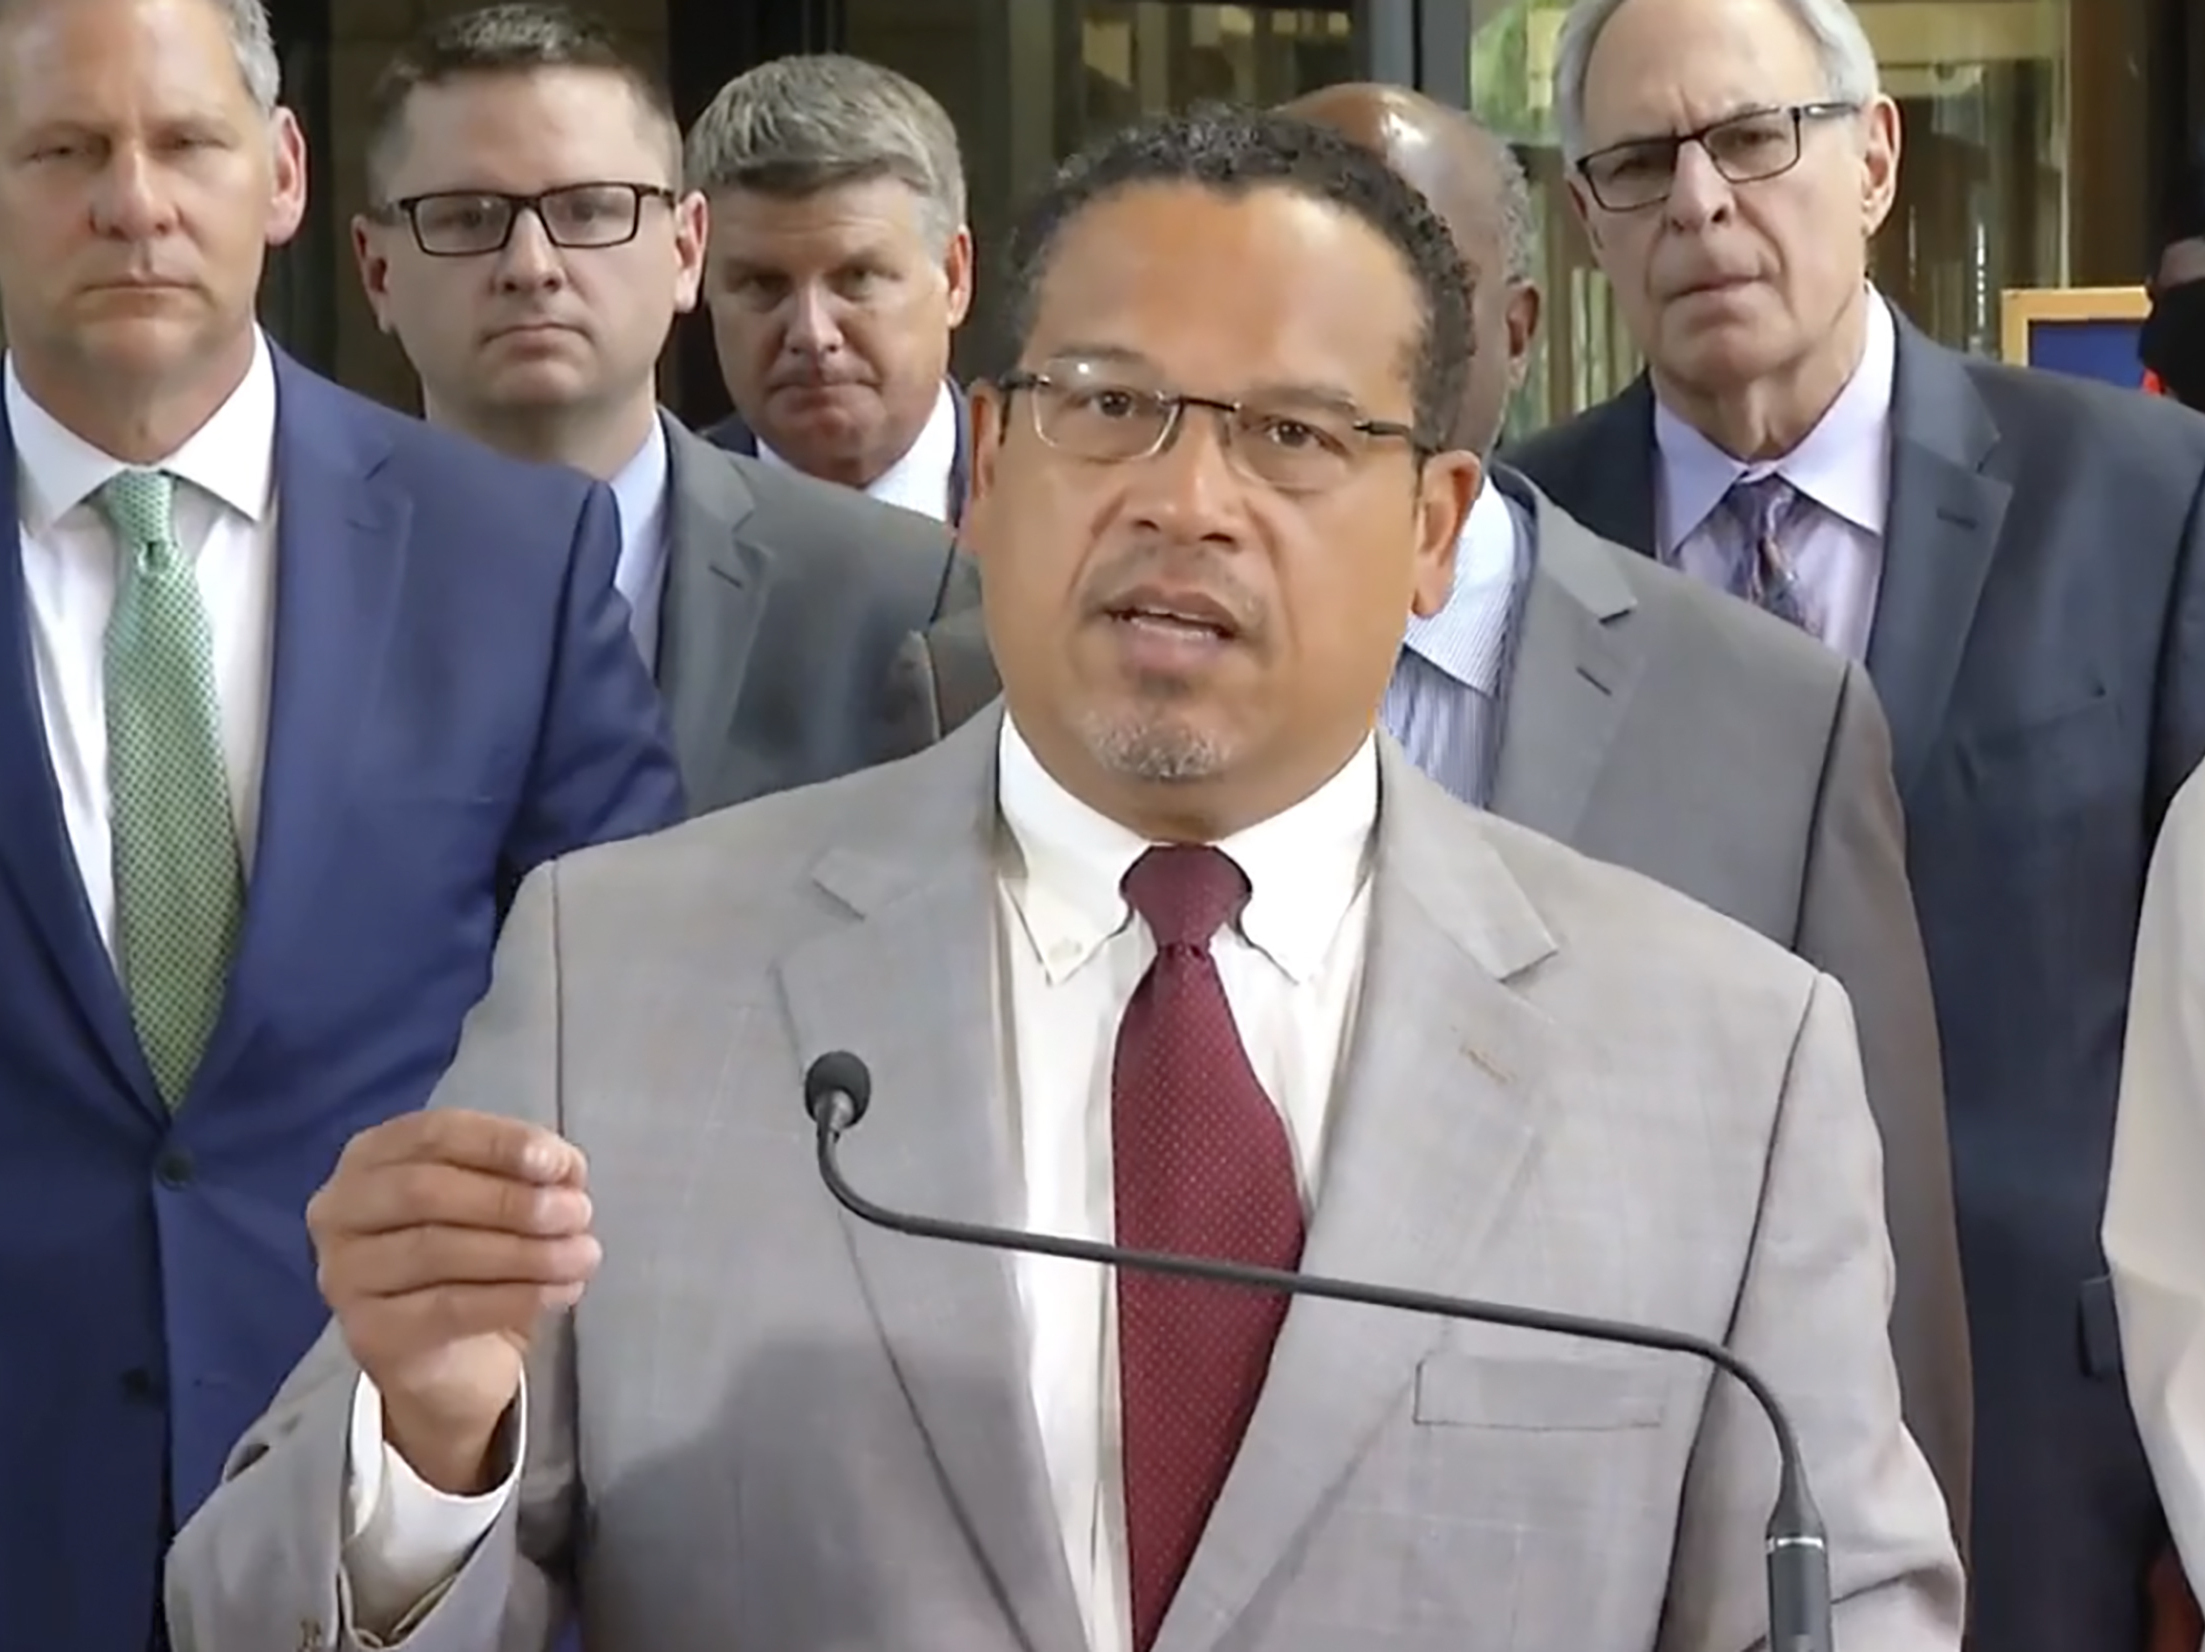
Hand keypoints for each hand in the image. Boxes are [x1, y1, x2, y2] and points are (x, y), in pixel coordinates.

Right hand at [305, 1110, 598, 1494]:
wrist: (452, 1357)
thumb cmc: (474, 1256)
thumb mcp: (502, 1199)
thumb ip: (528, 1173)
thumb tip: (564, 1170)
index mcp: (371, 1157)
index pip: (433, 1134)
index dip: (501, 1143)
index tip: (560, 1163)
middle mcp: (341, 1210)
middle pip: (426, 1190)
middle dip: (513, 1200)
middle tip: (579, 1214)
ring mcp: (345, 1274)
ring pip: (437, 1250)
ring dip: (525, 1251)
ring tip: (583, 1255)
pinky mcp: (367, 1333)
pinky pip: (447, 1308)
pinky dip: (514, 1296)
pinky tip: (561, 1292)